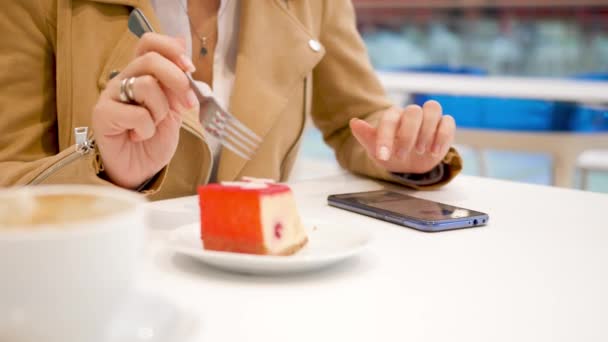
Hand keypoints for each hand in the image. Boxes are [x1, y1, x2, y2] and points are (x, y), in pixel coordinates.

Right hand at [92, 33, 197, 188]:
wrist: (140, 169)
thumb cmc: (154, 139)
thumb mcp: (175, 108)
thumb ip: (178, 81)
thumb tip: (182, 43)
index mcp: (141, 74)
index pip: (149, 43)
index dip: (171, 49)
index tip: (190, 68)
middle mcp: (123, 79)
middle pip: (150, 60)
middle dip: (177, 81)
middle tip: (187, 104)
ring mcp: (110, 95)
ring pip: (145, 85)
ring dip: (161, 111)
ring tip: (154, 126)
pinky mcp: (103, 114)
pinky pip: (137, 113)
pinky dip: (147, 129)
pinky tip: (138, 136)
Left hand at [350, 101, 454, 173]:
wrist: (407, 165)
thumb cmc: (391, 153)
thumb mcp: (376, 149)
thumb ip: (365, 135)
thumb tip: (354, 122)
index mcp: (393, 116)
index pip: (390, 119)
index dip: (386, 137)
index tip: (383, 155)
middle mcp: (411, 113)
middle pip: (414, 111)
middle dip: (408, 135)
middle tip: (401, 155)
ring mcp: (429, 118)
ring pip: (433, 109)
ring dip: (427, 131)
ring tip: (420, 151)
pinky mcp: (444, 126)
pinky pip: (448, 121)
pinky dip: (442, 136)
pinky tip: (434, 151)